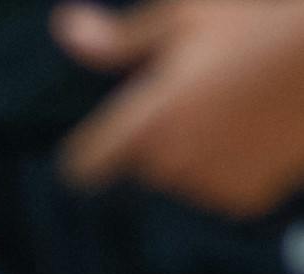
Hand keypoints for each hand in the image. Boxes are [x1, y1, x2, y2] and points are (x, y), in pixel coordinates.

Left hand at [56, 0, 303, 215]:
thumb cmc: (259, 25)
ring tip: (239, 109)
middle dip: (160, 138)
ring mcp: (208, 187)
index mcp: (147, 123)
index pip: (84, 166)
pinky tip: (261, 132)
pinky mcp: (242, 202)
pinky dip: (235, 167)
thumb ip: (119, 39)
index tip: (108, 140)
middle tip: (206, 96)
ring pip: (182, 178)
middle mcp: (171, 164)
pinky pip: (221, 189)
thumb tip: (64, 26)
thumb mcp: (187, 19)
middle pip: (141, 165)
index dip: (92, 152)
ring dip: (198, 153)